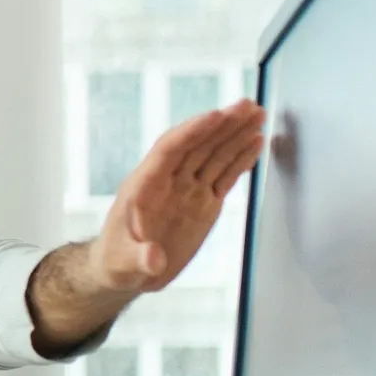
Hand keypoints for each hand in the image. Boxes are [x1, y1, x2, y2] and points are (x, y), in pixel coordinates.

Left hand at [91, 99, 264, 292]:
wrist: (127, 269)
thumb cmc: (118, 263)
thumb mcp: (124, 265)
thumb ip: (140, 260)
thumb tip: (154, 260)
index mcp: (144, 187)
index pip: (169, 150)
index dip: (192, 132)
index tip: (216, 115)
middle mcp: (168, 182)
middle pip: (196, 144)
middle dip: (221, 124)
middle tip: (247, 105)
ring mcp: (187, 190)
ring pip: (213, 154)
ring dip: (235, 134)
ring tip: (257, 113)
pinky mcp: (203, 202)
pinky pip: (224, 175)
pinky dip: (240, 158)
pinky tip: (255, 141)